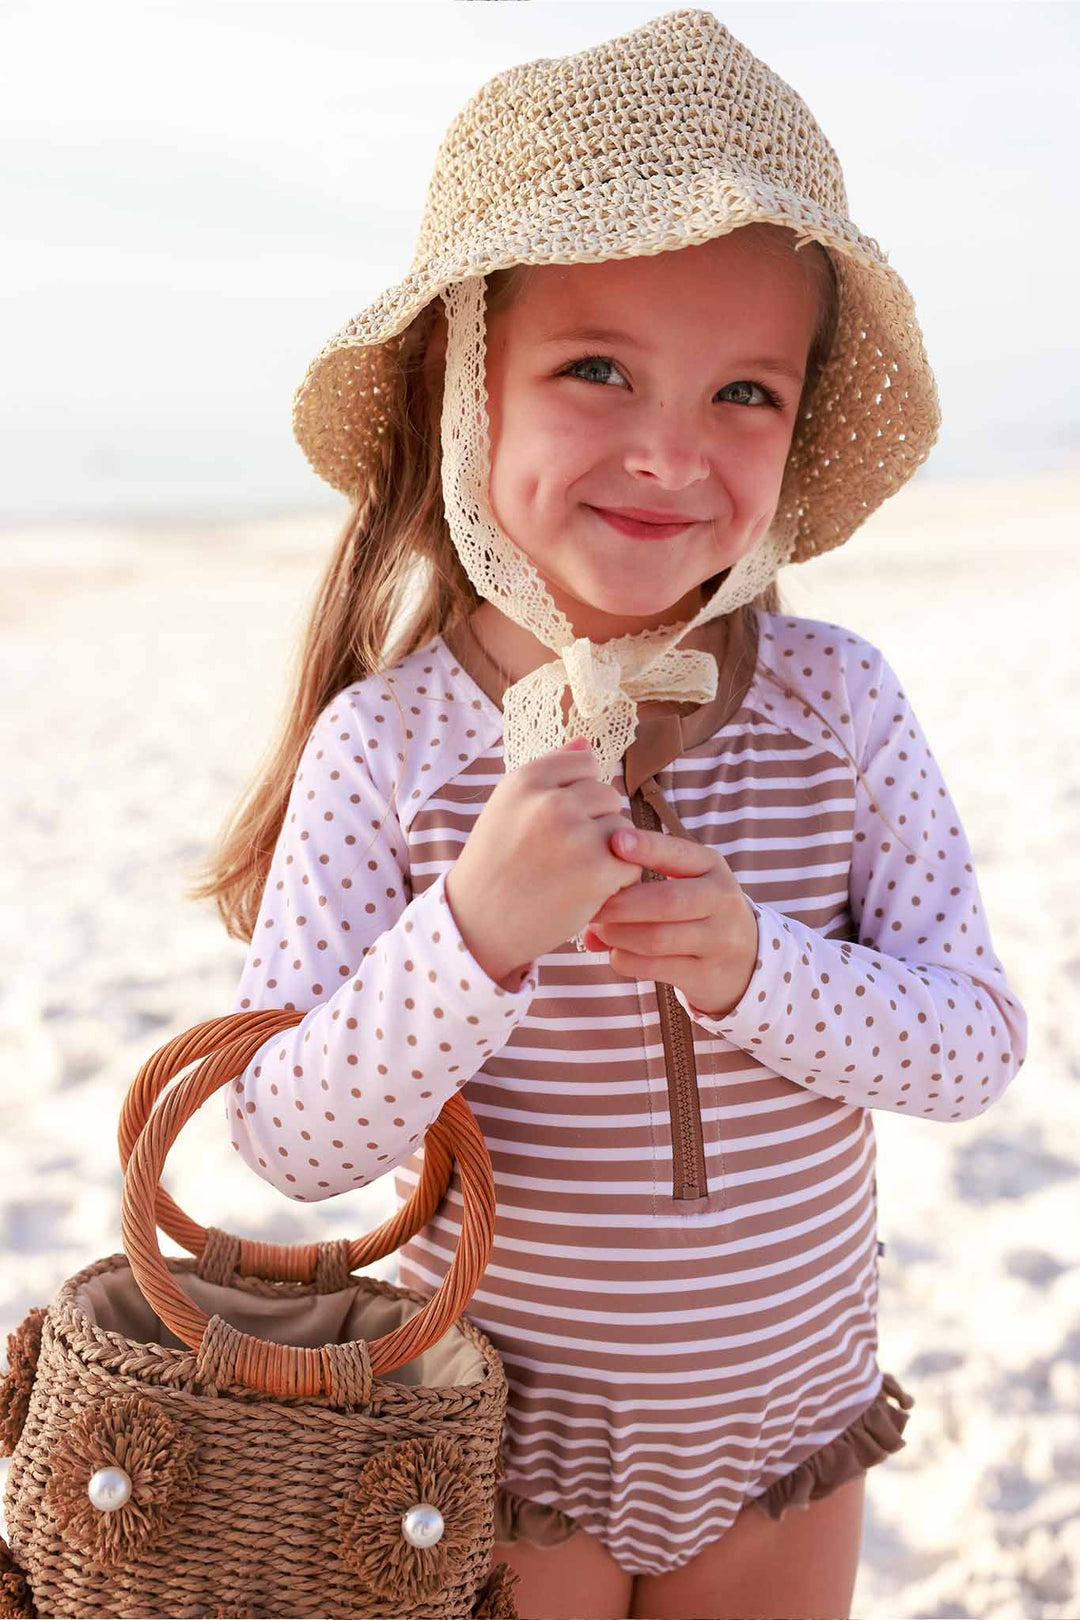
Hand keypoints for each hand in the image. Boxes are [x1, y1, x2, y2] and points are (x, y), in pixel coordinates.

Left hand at [581, 827, 758, 1018]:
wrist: (746, 960)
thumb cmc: (698, 911)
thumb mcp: (686, 884)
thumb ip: (641, 885)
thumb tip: (587, 908)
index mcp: (711, 866)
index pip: (679, 853)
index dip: (648, 846)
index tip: (615, 840)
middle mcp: (721, 900)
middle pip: (666, 901)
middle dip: (621, 904)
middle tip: (592, 907)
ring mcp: (718, 940)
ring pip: (657, 938)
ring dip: (618, 935)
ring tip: (599, 930)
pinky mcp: (706, 975)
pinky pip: (655, 967)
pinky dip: (626, 960)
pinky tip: (616, 953)